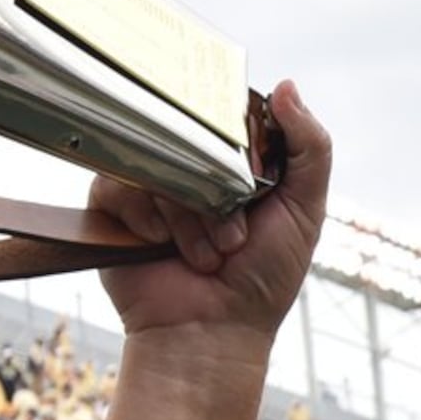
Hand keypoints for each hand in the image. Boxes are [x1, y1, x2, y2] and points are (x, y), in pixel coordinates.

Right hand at [86, 82, 333, 341]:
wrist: (213, 334)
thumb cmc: (263, 278)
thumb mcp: (305, 209)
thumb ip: (310, 148)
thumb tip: (287, 85)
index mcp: (231, 162)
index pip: (224, 116)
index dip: (236, 139)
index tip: (249, 175)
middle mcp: (187, 168)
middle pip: (186, 135)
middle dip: (216, 191)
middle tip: (236, 237)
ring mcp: (148, 185)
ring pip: (155, 159)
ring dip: (187, 214)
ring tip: (208, 256)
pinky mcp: (110, 208)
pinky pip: (115, 181)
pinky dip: (145, 215)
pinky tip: (162, 246)